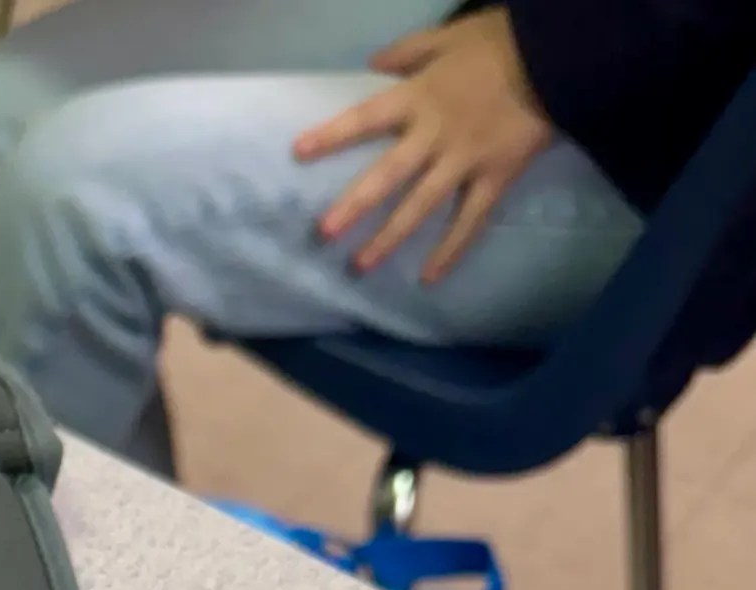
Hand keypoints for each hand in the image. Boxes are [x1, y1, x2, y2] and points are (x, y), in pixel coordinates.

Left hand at [294, 8, 551, 280]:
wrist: (565, 56)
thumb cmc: (506, 41)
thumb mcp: (452, 35)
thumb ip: (410, 51)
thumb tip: (374, 63)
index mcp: (420, 97)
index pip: (366, 118)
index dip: (332, 135)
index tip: (298, 152)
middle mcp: (436, 135)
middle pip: (388, 175)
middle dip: (355, 205)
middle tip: (325, 233)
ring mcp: (465, 161)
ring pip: (421, 206)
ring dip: (390, 238)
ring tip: (360, 266)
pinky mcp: (495, 178)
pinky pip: (470, 221)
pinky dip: (451, 251)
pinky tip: (429, 278)